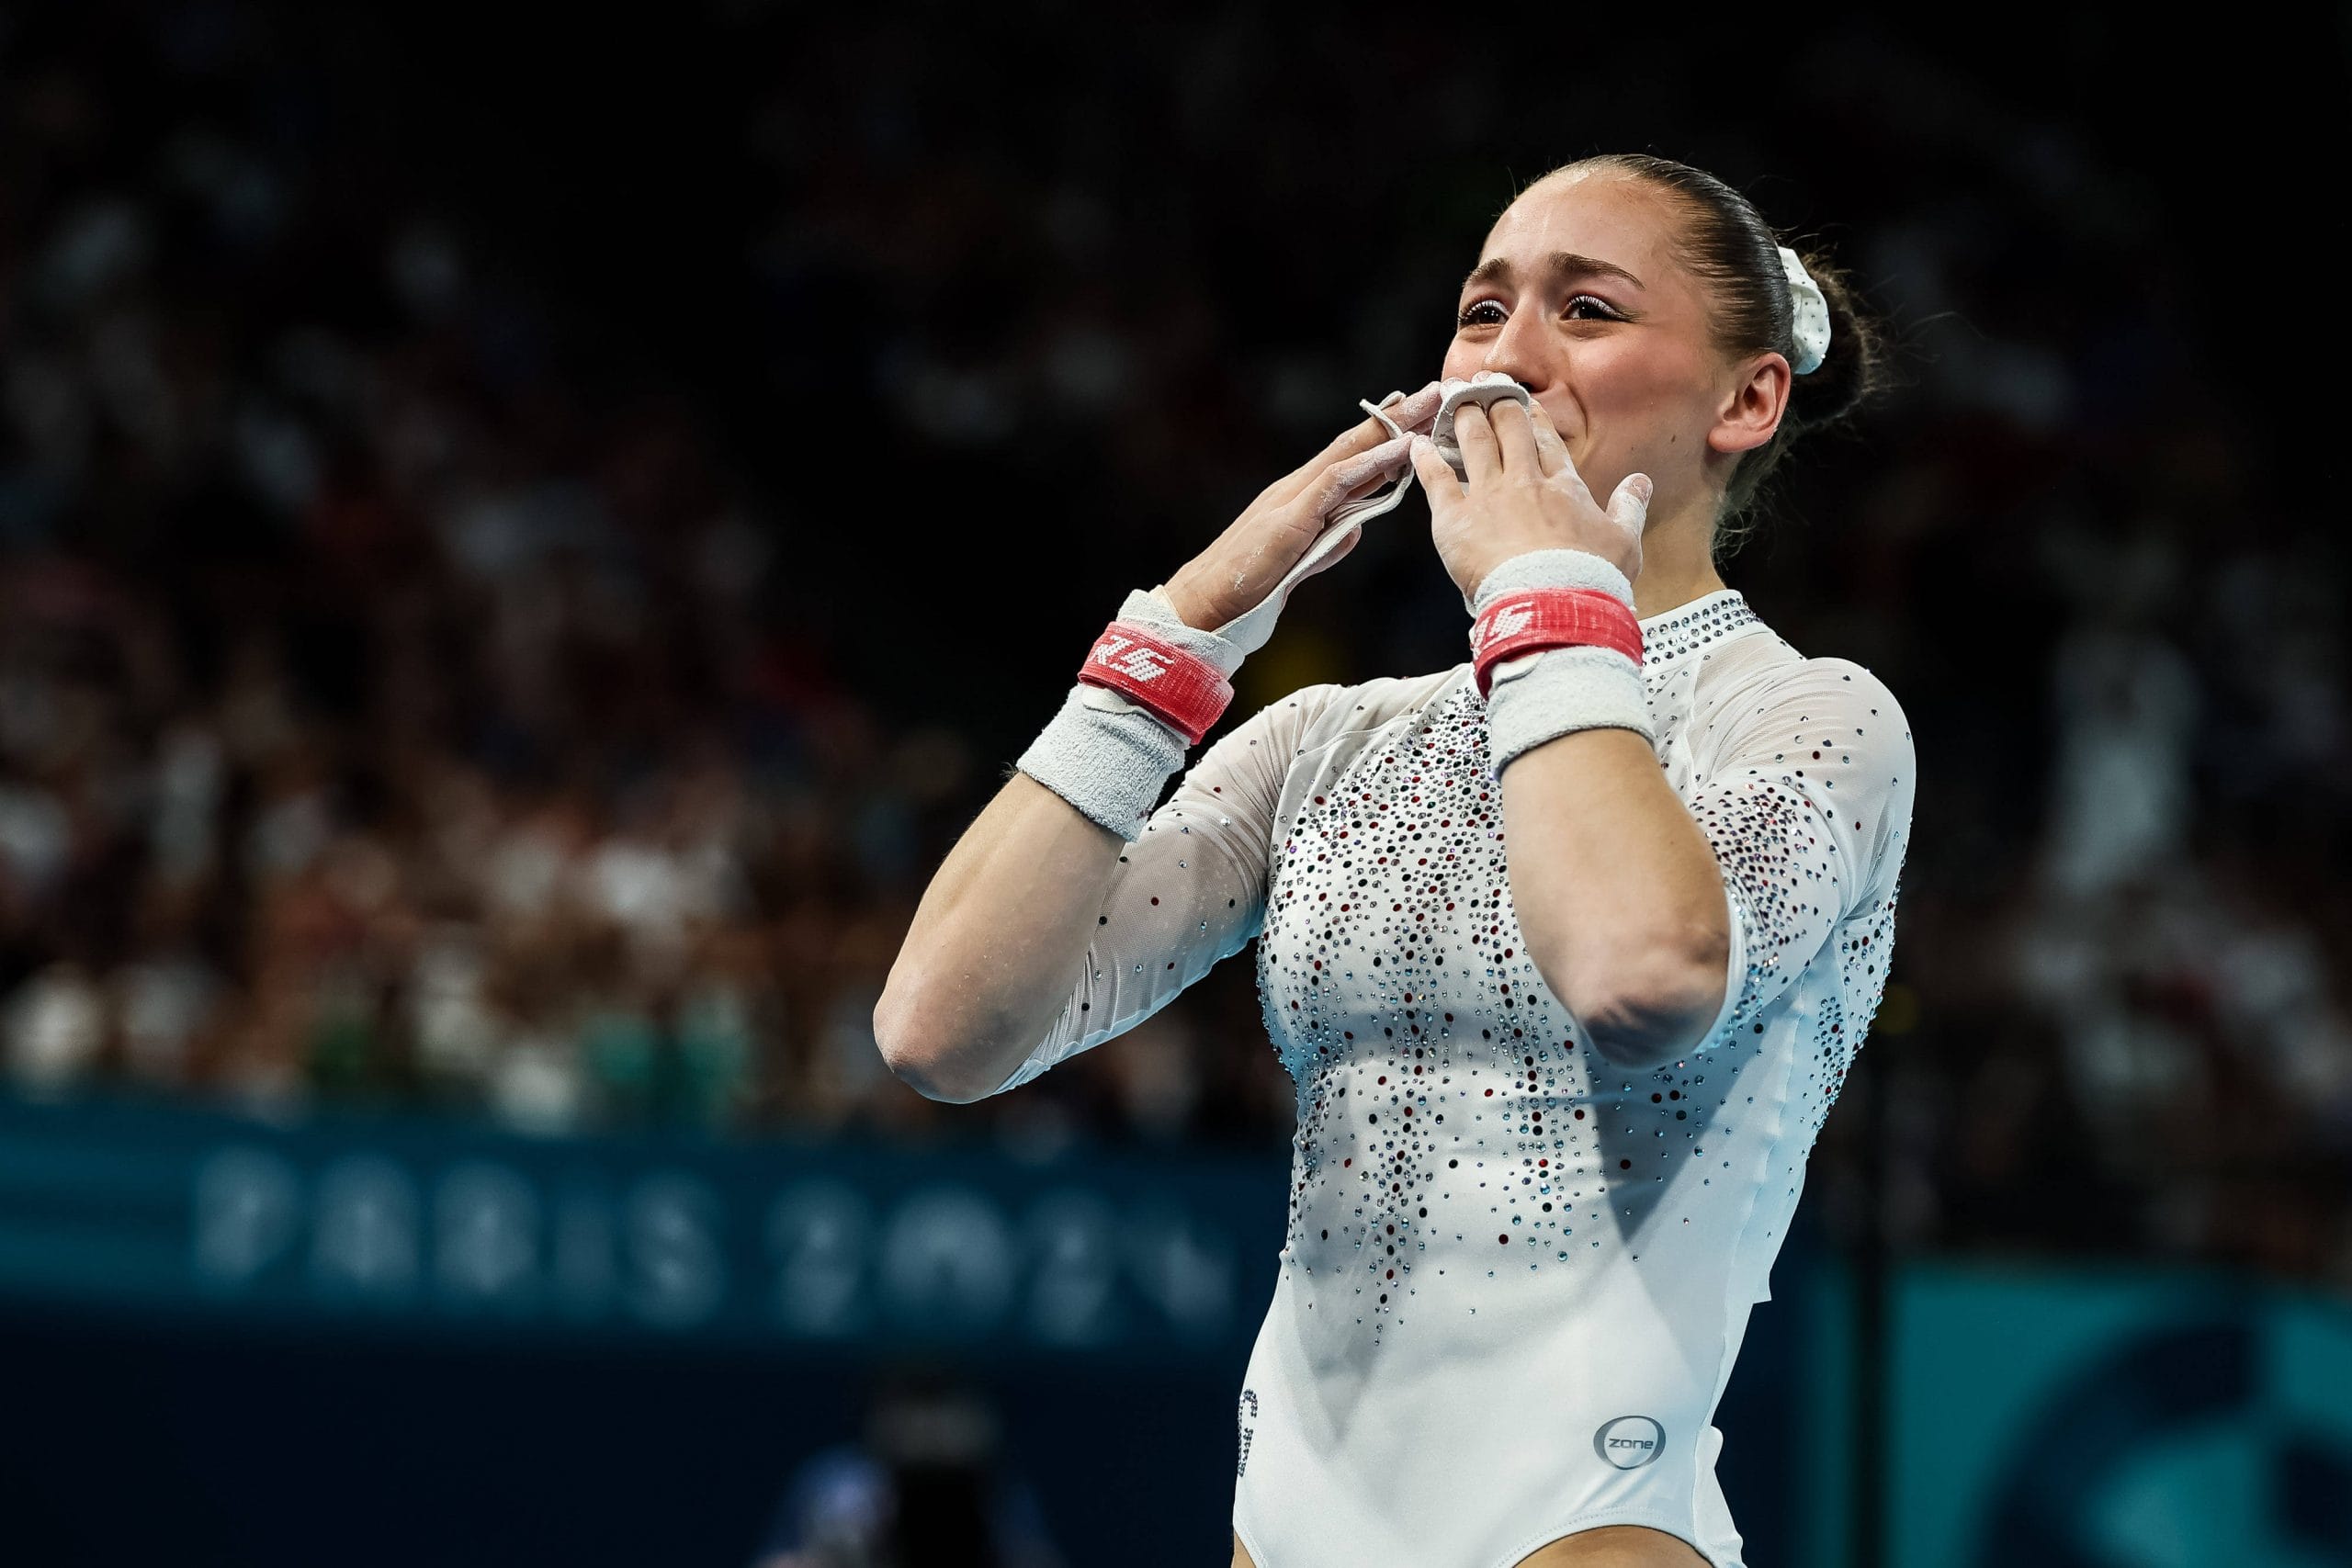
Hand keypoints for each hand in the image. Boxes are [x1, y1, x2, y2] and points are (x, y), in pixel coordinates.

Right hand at [1162, 381, 1443, 630]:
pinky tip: (1398, 450)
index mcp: (1299, 497)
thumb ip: (1328, 542)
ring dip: (1391, 429)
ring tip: (1425, 406)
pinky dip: (1369, 465)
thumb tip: (1357, 528)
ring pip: (1348, 453)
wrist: (1204, 602)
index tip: (1415, 411)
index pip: (1348, 456)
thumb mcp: (1301, 562)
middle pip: (1354, 444)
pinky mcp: (1290, 518)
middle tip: (1433, 390)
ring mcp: (1292, 498)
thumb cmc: (1246, 586)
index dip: (1383, 433)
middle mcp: (1297, 488)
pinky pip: (1336, 483)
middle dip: (1396, 416)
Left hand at [1409, 396, 1649, 600]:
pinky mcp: (1455, 519)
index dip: (1532, 417)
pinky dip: (1425, 459)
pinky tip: (1418, 444)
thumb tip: (1642, 482)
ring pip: (1473, 442)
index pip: (1546, 440)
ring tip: (1453, 397)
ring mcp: (1488, 496)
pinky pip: (1436, 479)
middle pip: (1508, 427)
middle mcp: (1524, 481)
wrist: (1552, 605)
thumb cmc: (1590, 578)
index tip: (1522, 401)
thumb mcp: (1624, 540)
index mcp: (1564, 485)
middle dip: (1495, 402)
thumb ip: (1630, 506)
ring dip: (1463, 416)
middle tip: (1482, 385)